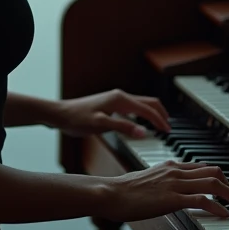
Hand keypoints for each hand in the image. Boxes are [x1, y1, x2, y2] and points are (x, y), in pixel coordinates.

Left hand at [55, 89, 171, 137]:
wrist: (60, 114)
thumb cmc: (77, 119)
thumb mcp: (100, 126)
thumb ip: (123, 128)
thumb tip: (144, 132)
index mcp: (120, 99)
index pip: (147, 109)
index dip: (159, 121)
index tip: (168, 132)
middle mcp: (119, 96)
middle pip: (148, 102)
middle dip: (160, 113)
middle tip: (168, 128)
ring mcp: (114, 99)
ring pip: (141, 103)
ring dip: (152, 113)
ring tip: (159, 125)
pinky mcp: (110, 104)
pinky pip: (132, 107)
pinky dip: (142, 114)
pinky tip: (140, 123)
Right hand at [95, 160, 228, 221]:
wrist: (111, 193)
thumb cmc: (123, 190)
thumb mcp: (146, 180)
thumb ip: (160, 182)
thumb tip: (167, 191)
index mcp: (169, 165)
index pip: (202, 167)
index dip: (218, 177)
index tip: (227, 188)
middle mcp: (175, 170)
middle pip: (213, 172)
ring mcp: (175, 183)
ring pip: (213, 184)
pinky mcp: (172, 198)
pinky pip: (203, 201)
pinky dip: (218, 208)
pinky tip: (225, 215)